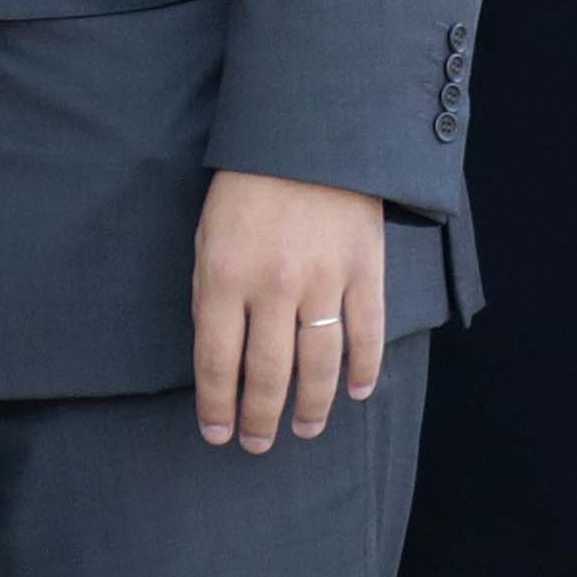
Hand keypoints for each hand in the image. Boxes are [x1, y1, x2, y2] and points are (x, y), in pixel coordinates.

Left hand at [191, 169, 384, 453]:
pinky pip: (367, 333)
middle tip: (258, 444)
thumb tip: (218, 354)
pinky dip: (365, 369)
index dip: (217, 406)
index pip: (217, 361)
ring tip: (303, 429)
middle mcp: (273, 286)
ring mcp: (324, 281)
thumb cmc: (248, 184)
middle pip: (267, 374)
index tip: (217, 434)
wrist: (308, 132)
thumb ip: (210, 293)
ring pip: (319, 365)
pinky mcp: (365, 270)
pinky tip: (358, 392)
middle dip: (260, 418)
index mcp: (224, 276)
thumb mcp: (208, 234)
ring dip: (311, 406)